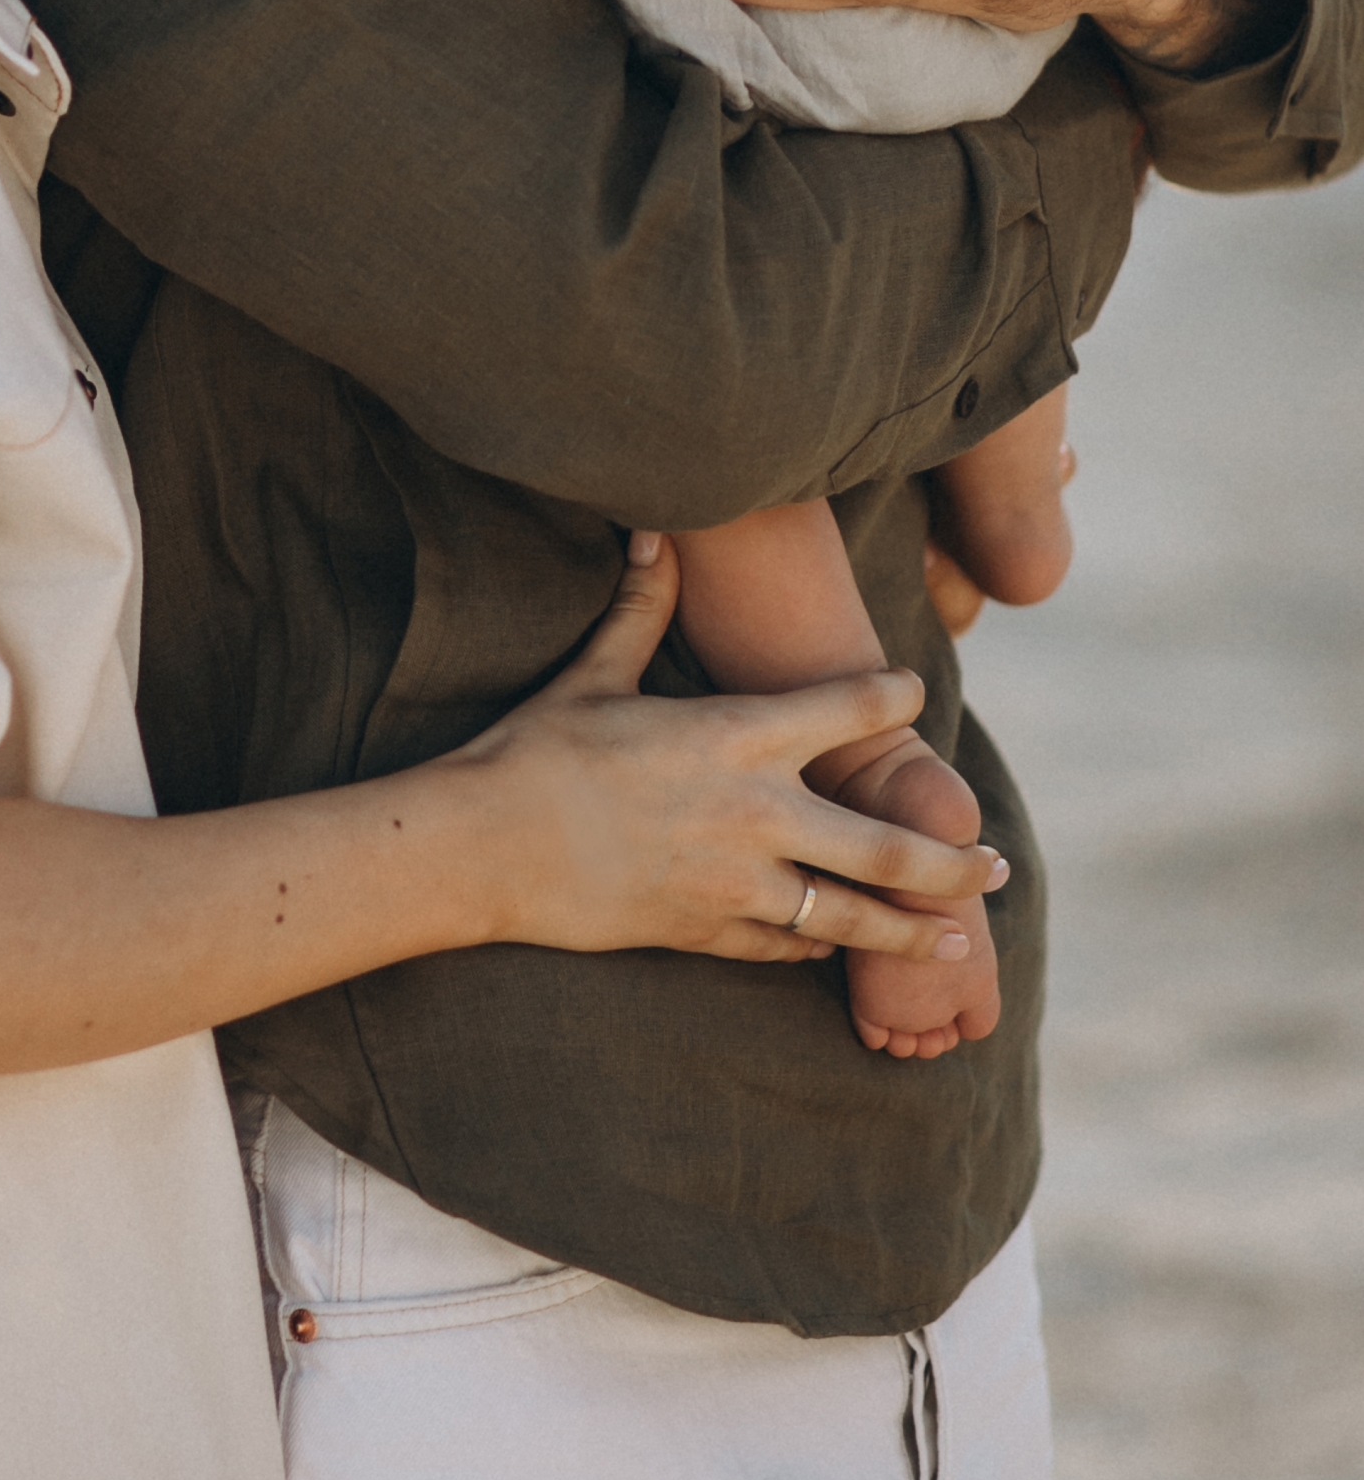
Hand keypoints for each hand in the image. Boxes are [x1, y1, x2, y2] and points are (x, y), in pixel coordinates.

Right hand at [441, 536, 1003, 966]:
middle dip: (951, 859)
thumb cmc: (535, 751)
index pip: (848, 710)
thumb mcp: (592, 674)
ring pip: (853, 914)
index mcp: (736, 736)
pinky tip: (843, 947)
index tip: (913, 691)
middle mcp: (757, 813)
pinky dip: (822, 945)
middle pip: (888, 845)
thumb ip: (639, 609)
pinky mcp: (708, 930)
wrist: (486, 848)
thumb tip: (652, 532)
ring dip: (913, 926)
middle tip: (994, 864)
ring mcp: (739, 881)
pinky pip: (788, 945)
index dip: (891, 696)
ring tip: (959, 936)